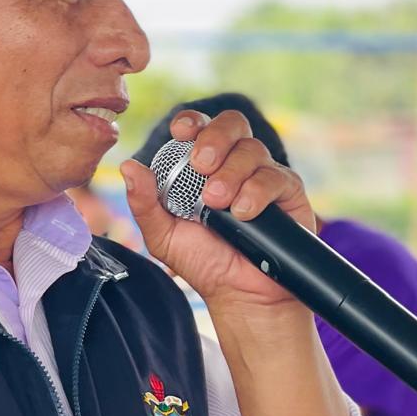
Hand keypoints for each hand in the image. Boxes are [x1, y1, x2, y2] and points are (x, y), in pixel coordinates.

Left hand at [119, 109, 313, 314]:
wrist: (240, 293)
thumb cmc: (202, 261)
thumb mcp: (163, 235)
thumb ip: (145, 202)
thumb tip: (128, 166)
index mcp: (202, 167)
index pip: (200, 128)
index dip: (192, 121)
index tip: (181, 132)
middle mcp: (234, 164)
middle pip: (232, 124)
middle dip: (214, 138)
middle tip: (201, 165)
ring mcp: (262, 175)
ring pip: (252, 149)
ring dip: (231, 173)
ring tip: (217, 203)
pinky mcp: (288, 192)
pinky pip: (275, 176)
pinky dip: (256, 192)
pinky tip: (243, 213)